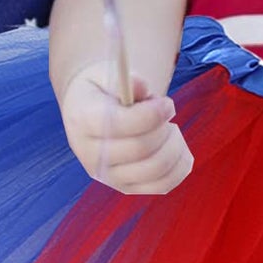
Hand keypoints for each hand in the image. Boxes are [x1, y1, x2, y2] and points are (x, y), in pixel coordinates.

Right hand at [60, 61, 192, 194]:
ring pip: (154, 171)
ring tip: (171, 129)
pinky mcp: (125, 187)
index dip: (151, 115)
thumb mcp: (107, 75)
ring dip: (175, 147)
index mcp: (83, 121)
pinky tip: (179, 148)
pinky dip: (179, 168)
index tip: (167, 103)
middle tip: (168, 111)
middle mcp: (90, 154)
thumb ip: (125, 80)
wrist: (89, 110)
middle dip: (164, 129)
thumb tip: (142, 88)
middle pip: (140, 149)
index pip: (120, 125)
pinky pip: (161, 186)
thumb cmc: (103, 90)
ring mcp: (107, 176)